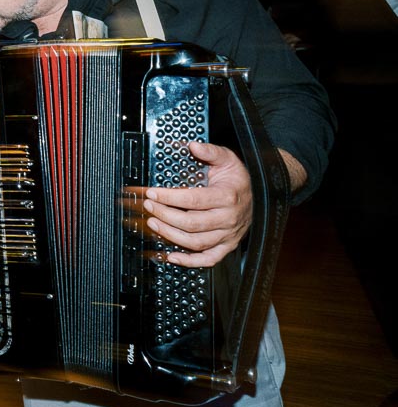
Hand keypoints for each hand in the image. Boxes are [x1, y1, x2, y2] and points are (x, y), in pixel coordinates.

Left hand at [134, 141, 251, 267]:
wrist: (258, 196)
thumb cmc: (237, 178)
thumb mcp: (227, 159)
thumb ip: (210, 151)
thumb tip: (194, 145)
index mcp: (227, 197)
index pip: (193, 200)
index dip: (169, 197)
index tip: (151, 193)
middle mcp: (228, 219)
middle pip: (192, 223)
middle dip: (165, 215)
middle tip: (148, 206)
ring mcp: (228, 235)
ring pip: (196, 242)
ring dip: (170, 235)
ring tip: (153, 223)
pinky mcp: (227, 246)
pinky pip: (209, 259)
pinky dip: (189, 261)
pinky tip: (170, 256)